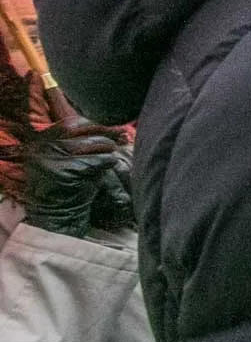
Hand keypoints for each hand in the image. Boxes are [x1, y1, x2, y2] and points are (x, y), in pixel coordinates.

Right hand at [20, 117, 132, 236]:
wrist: (59, 218)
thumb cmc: (70, 187)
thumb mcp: (69, 159)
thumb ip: (81, 141)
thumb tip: (114, 127)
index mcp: (40, 141)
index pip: (72, 123)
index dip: (95, 124)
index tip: (112, 130)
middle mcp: (42, 147)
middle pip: (83, 129)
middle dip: (105, 133)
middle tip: (120, 138)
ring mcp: (52, 158)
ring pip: (93, 143)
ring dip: (109, 148)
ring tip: (114, 155)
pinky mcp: (65, 171)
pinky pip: (97, 160)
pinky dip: (108, 161)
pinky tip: (110, 165)